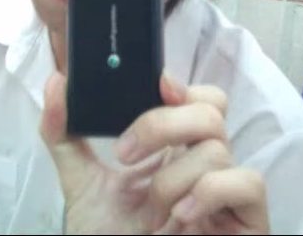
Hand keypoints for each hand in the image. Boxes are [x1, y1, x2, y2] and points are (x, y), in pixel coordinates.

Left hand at [40, 71, 268, 234]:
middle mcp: (202, 162)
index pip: (194, 97)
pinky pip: (248, 182)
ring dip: (172, 177)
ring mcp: (226, 190)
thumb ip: (65, 136)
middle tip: (125, 153)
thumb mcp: (81, 185)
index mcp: (172, 148)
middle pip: (210, 108)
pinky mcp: (248, 220)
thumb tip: (54, 83)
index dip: (181, 85)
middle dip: (164, 123)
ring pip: (218, 148)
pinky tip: (184, 216)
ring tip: (152, 209)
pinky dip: (212, 191)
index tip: (156, 85)